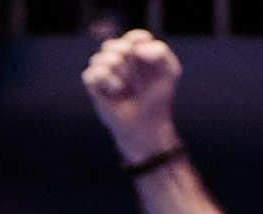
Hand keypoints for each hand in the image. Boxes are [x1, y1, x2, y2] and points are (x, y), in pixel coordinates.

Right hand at [82, 30, 181, 162]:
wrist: (145, 126)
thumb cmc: (157, 100)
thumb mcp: (170, 72)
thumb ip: (160, 52)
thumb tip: (135, 49)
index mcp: (137, 53)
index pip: (135, 37)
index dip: (138, 43)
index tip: (145, 59)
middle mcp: (120, 60)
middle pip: (115, 44)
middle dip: (125, 58)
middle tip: (135, 78)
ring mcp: (105, 73)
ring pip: (101, 56)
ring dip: (115, 70)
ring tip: (124, 86)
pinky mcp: (94, 87)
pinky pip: (92, 73)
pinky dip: (105, 80)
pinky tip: (114, 91)